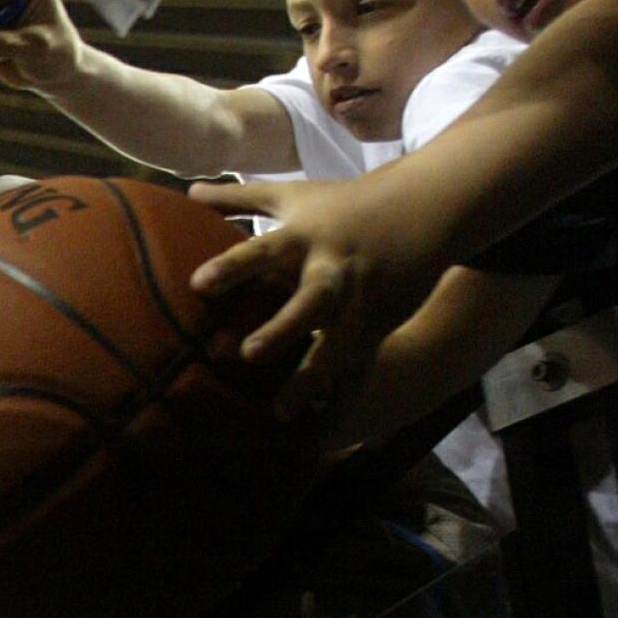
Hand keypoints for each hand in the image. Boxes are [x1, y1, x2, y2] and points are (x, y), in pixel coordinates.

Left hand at [187, 170, 455, 418]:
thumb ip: (239, 198)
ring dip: (312, 376)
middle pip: (310, 301)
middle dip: (283, 328)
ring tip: (282, 411)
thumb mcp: (294, 195)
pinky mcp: (379, 324)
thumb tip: (188, 190)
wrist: (428, 210)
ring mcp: (360, 301)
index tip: (198, 284)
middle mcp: (333, 270)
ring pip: (338, 343)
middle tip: (246, 355)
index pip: (262, 251)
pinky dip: (339, 390)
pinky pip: (357, 362)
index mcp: (304, 237)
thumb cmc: (346, 204)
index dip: (232, 267)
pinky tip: (316, 427)